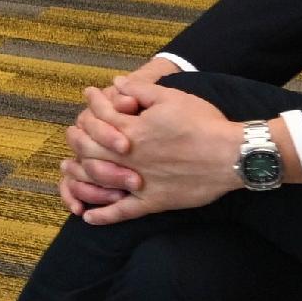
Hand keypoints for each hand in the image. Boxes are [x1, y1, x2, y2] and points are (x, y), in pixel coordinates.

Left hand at [70, 84, 249, 222]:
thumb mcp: (171, 97)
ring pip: (98, 181)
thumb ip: (140, 89)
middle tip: (72, 133)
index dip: (92, 103)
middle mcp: (129, 158)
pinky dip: (103, 216)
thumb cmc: (204, 123)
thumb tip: (117, 82)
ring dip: (78, 175)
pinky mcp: (154, 202)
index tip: (89, 95)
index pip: (99, 117)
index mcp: (132, 131)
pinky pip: (122, 212)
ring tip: (68, 170)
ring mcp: (139, 182)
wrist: (233, 155)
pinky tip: (88, 217)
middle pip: (89, 150)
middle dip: (76, 139)